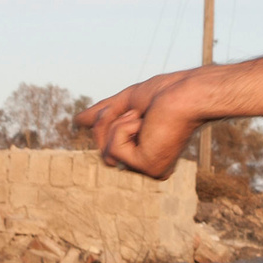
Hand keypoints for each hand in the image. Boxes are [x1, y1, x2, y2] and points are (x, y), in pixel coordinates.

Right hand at [78, 70, 211, 179]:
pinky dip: (124, 128)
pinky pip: (114, 148)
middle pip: (102, 151)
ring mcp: (147, 170)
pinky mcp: (148, 168)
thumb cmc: (166, 94)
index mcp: (145, 155)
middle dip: (109, 123)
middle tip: (137, 111)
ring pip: (105, 151)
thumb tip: (77, 120)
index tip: (137, 112)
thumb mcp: (125, 103)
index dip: (110, 123)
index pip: (106, 146)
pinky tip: (146, 123)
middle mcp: (147, 168)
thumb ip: (103, 115)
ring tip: (143, 116)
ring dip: (118, 124)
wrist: (186, 91)